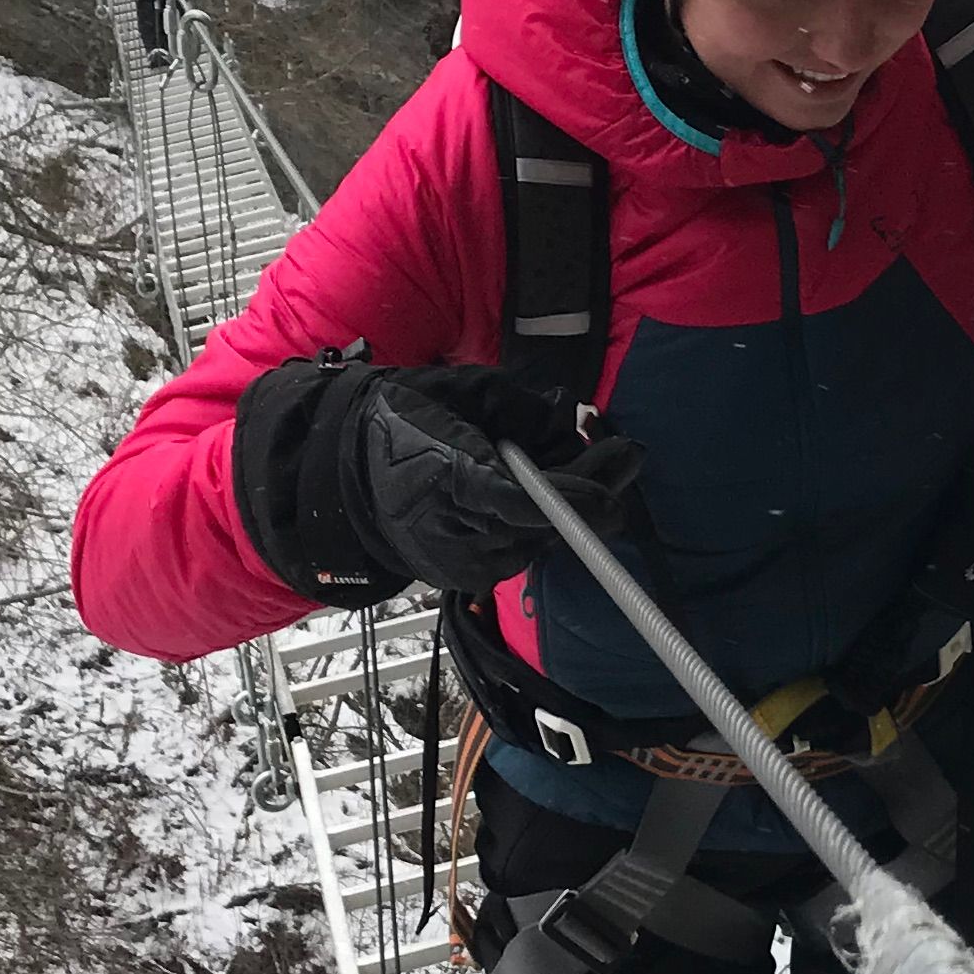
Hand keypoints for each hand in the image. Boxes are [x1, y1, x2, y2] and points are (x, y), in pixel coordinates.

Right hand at [234, 357, 644, 602]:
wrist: (346, 475)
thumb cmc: (405, 421)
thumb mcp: (464, 393)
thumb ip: (521, 409)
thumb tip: (572, 422)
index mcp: (450, 481)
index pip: (527, 502)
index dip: (580, 492)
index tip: (624, 460)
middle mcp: (459, 535)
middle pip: (548, 526)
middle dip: (593, 490)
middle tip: (628, 452)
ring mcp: (463, 565)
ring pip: (543, 540)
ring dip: (569, 507)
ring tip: (579, 462)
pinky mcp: (467, 580)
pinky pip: (524, 551)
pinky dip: (542, 524)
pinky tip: (544, 491)